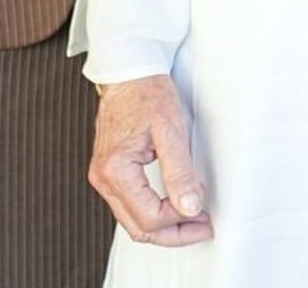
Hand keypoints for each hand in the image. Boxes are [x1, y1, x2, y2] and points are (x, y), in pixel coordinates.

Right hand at [87, 76, 211, 248]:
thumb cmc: (148, 94)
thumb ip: (180, 172)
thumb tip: (190, 207)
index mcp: (115, 170)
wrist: (130, 72)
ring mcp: (104, 177)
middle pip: (139, 228)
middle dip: (174, 233)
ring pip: (133, 221)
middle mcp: (103, 179)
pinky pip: (130, 206)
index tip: (204, 211)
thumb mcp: (171, 130)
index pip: (150, 218)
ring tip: (194, 217)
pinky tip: (174, 204)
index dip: (180, 221)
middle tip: (203, 226)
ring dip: (164, 225)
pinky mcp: (110, 172)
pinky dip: (153, 212)